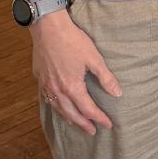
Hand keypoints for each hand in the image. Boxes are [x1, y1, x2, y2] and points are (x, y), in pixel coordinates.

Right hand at [31, 10, 121, 134]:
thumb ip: (105, 78)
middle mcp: (58, 90)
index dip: (99, 118)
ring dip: (69, 118)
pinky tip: (59, 106)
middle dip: (84, 124)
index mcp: (72, 87)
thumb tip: (117, 93)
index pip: (88, 109)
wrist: (48, 27)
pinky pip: (48, 99)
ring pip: (58, 108)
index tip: (108, 124)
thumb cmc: (72, 40)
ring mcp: (46, 85)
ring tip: (77, 123)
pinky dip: (56, 107)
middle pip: (72, 114)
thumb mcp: (94, 58)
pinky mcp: (40, 78)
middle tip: (93, 131)